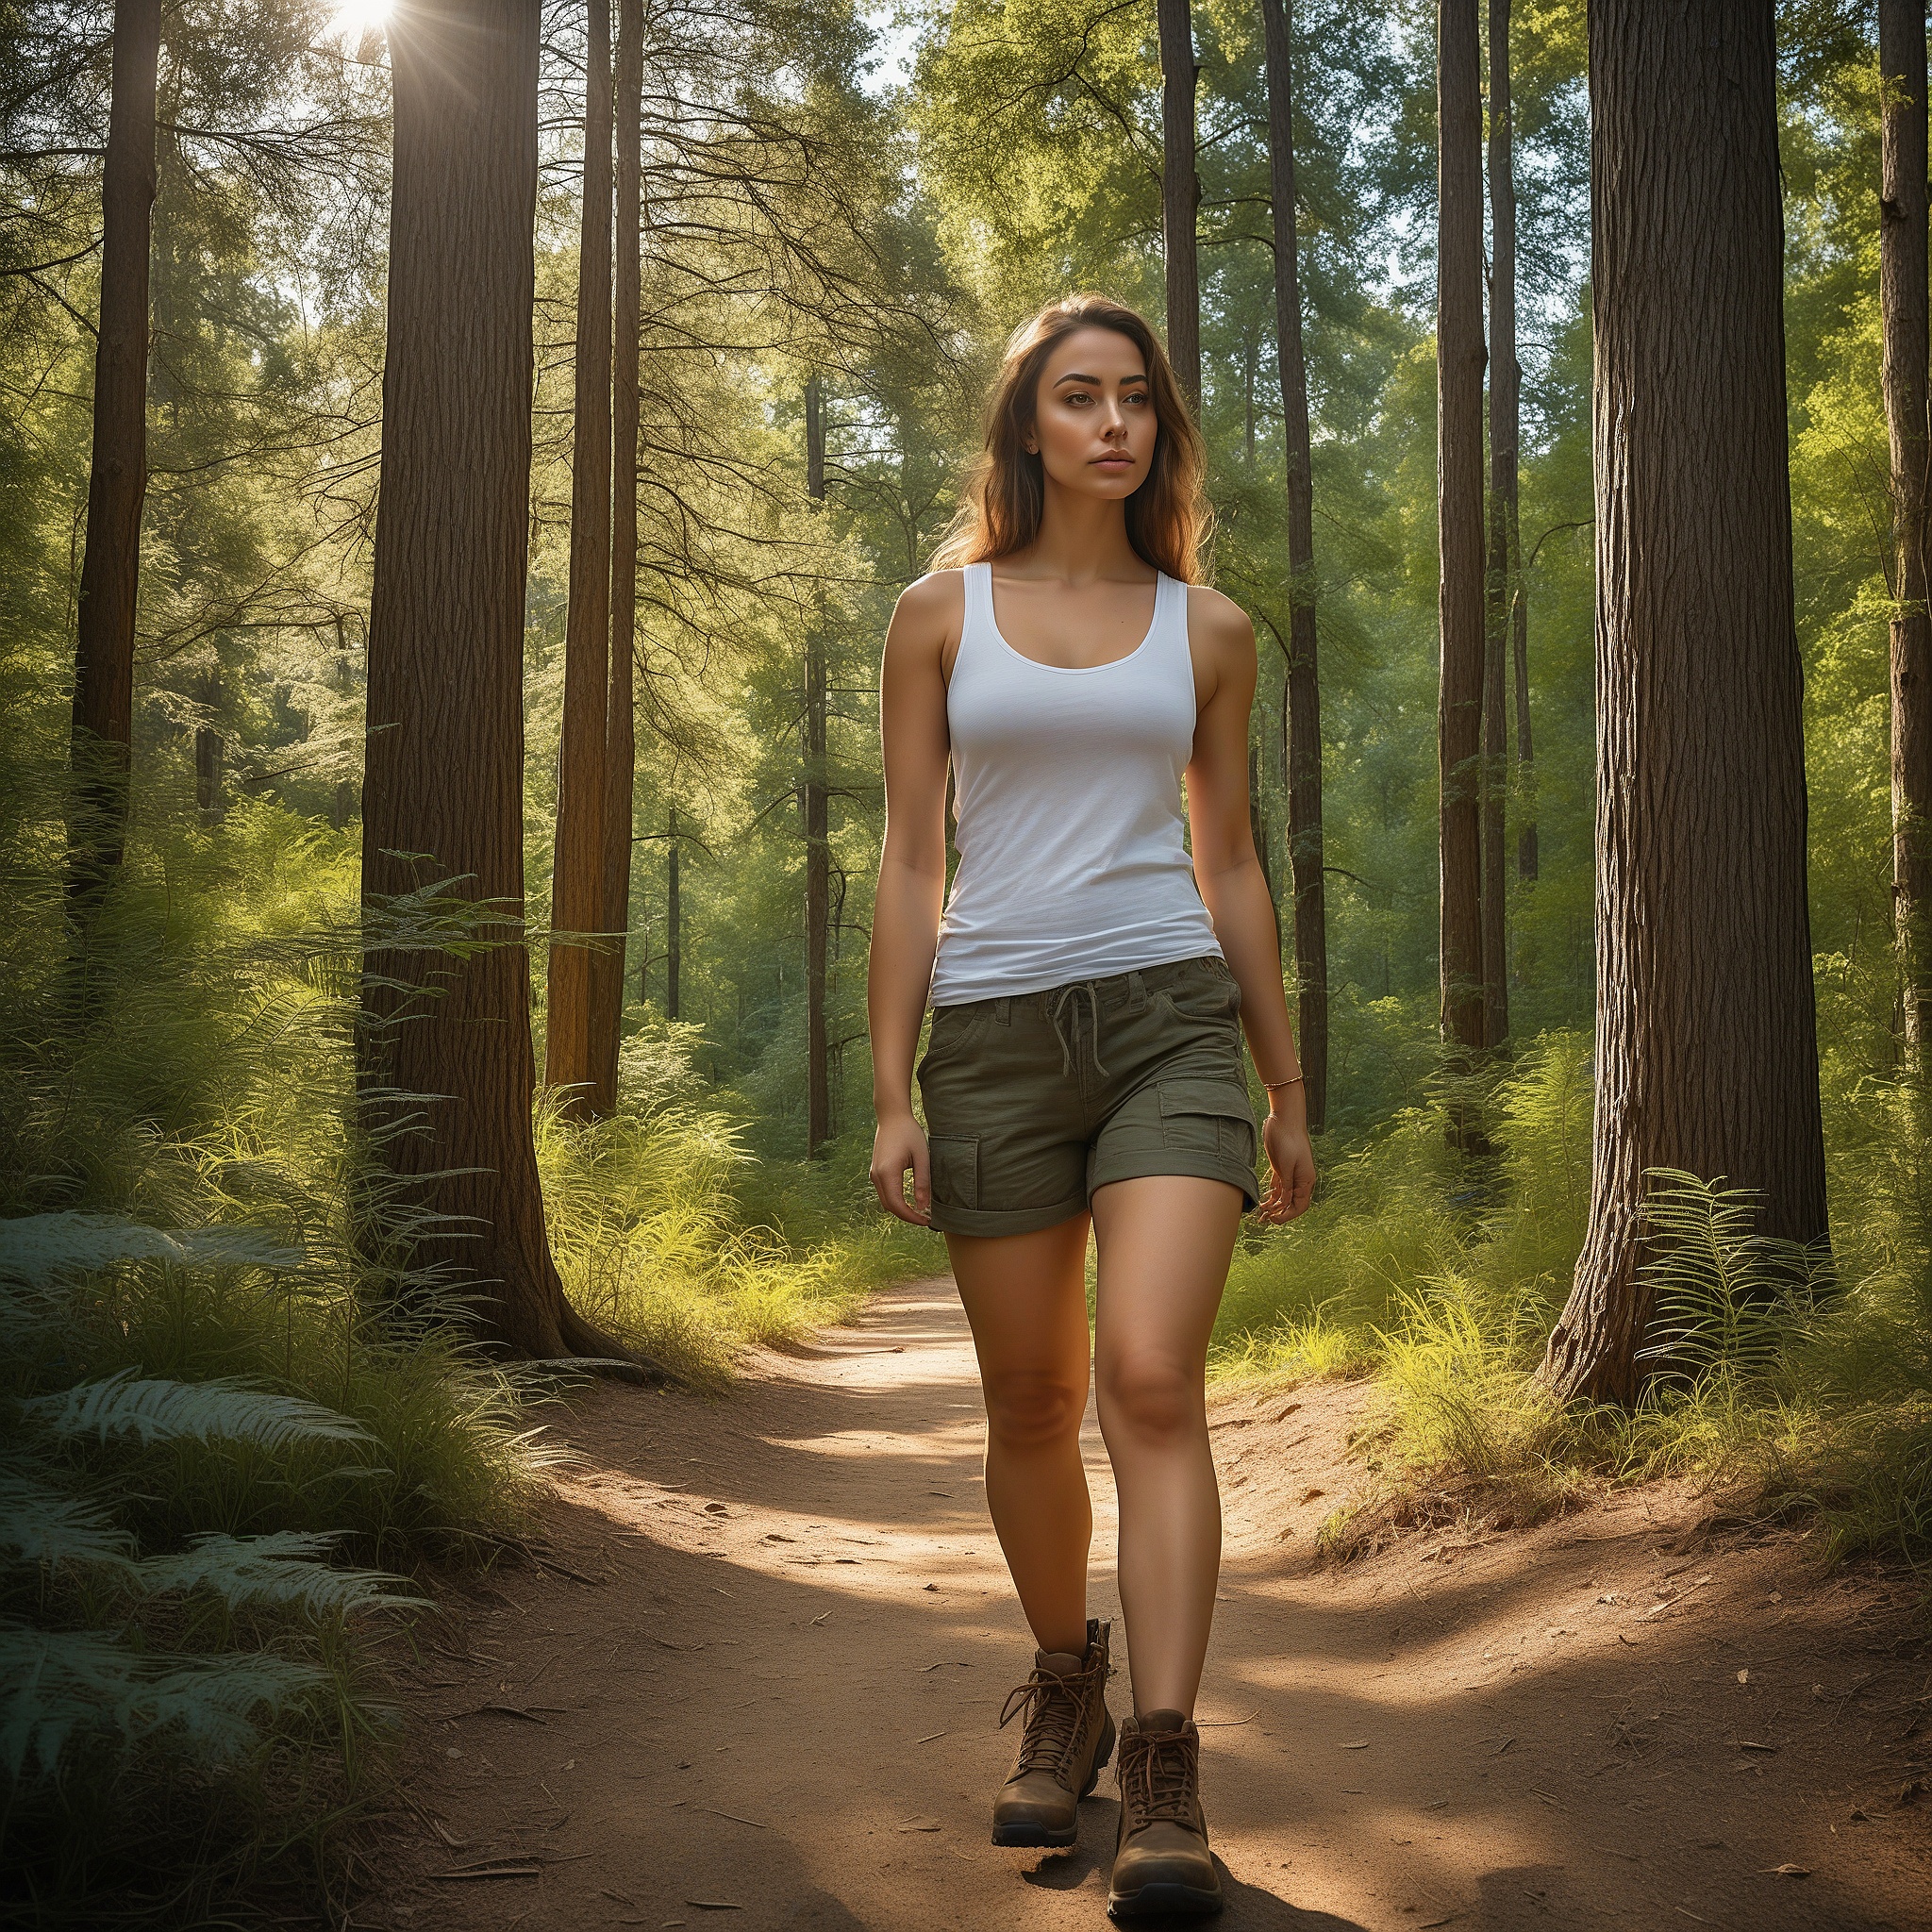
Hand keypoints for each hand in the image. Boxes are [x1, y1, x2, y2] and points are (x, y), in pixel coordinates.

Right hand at [870, 1111, 931, 1224]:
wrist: (892, 1116)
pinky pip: (884, 1192)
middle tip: (926, 1218)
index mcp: (887, 1172)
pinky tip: (909, 1199)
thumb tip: (922, 1206)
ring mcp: (874, 1173)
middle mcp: (876, 1175)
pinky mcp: (875, 1171)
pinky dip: (896, 1200)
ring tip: (920, 1210)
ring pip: (886, 1201)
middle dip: (907, 1215)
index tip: (926, 1220)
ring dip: (901, 1209)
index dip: (911, 1217)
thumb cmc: (909, 1133)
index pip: (897, 1205)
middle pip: (889, 1206)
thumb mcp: (922, 1157)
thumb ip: (922, 1182)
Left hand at [1254, 1107, 1314, 1223]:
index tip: (1274, 1220)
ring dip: (1274, 1206)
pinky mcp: (1281, 1168)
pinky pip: (1279, 1187)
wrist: (1284, 1120)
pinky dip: (1272, 1196)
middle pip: (1292, 1204)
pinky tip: (1263, 1201)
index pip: (1300, 1206)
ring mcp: (1290, 1174)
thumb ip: (1287, 1184)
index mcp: (1306, 1180)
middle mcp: (1300, 1180)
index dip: (1288, 1215)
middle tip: (1264, 1220)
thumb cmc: (1288, 1140)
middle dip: (1280, 1214)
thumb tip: (1285, 1203)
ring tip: (1261, 1214)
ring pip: (1284, 1197)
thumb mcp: (1286, 1165)